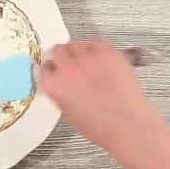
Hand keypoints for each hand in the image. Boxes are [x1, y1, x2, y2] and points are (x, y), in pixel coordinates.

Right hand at [38, 39, 159, 150]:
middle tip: (69, 63)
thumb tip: (59, 83)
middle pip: (57, 51)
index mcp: (53, 85)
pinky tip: (99, 59)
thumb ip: (59, 92)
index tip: (54, 70)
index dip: (50, 69)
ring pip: (75, 44)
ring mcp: (87, 57)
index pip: (42, 68)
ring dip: (77, 51)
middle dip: (61, 57)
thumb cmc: (99, 126)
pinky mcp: (107, 52)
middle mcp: (67, 67)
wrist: (127, 125)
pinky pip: (95, 42)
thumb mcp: (67, 112)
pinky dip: (95, 48)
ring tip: (86, 61)